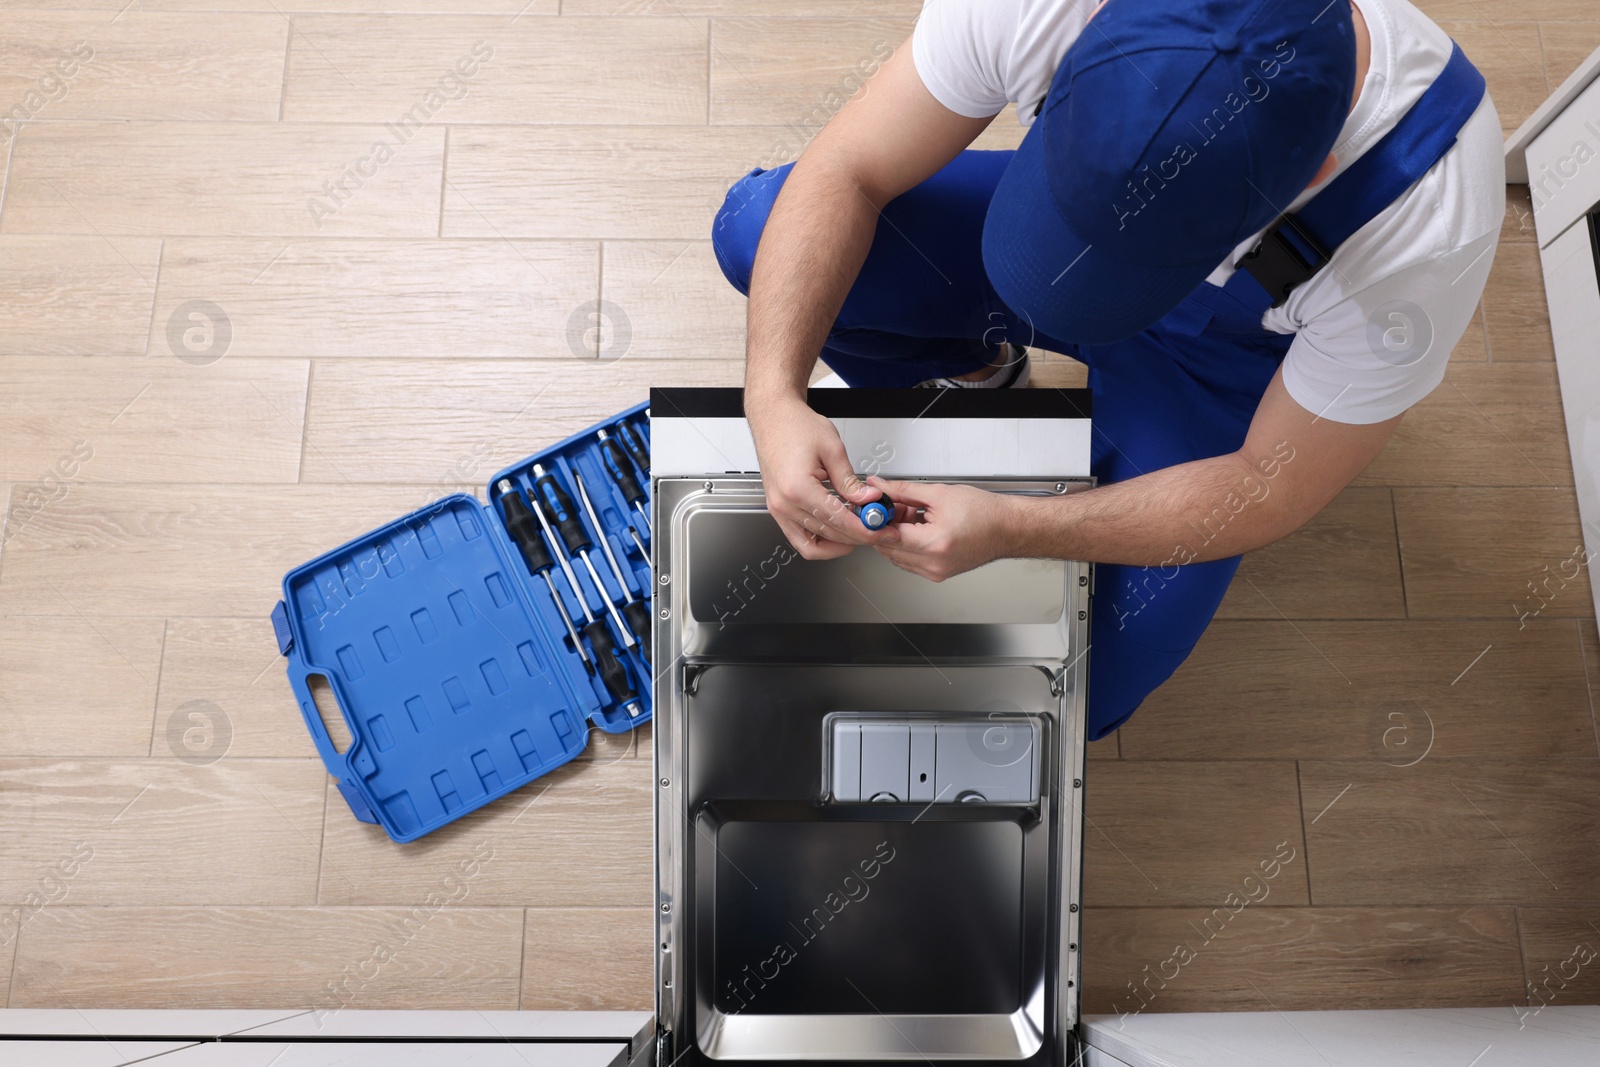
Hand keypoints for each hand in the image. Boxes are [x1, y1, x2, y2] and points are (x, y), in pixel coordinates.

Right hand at [746, 393, 889, 558]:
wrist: (773, 416)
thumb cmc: (795, 425)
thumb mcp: (832, 449)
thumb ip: (851, 481)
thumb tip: (869, 500)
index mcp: (797, 488)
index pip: (838, 521)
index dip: (865, 530)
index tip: (881, 529)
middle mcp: (784, 504)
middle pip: (828, 535)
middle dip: (858, 536)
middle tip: (878, 528)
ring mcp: (778, 509)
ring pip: (813, 545)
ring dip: (840, 543)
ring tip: (860, 531)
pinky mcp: (778, 509)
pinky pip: (799, 539)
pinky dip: (821, 542)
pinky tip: (838, 532)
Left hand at [868, 476, 1017, 580]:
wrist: (1008, 528)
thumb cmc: (984, 513)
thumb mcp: (939, 494)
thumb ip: (903, 490)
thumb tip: (880, 488)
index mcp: (935, 544)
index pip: (887, 536)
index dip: (876, 520)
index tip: (874, 508)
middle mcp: (934, 564)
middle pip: (888, 549)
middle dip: (887, 526)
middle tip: (898, 507)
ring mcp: (935, 573)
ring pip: (897, 556)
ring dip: (898, 536)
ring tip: (915, 516)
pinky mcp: (937, 574)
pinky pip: (910, 562)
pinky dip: (909, 545)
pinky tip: (921, 529)